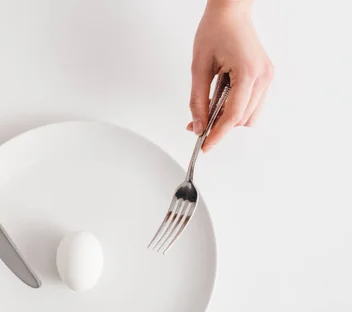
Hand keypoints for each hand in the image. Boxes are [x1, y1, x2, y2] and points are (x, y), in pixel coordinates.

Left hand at [188, 3, 273, 150]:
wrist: (230, 11)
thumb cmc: (215, 30)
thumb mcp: (199, 67)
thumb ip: (197, 100)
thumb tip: (197, 125)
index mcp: (248, 73)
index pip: (233, 115)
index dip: (218, 134)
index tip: (205, 146)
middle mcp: (263, 76)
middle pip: (242, 119)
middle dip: (220, 126)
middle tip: (196, 124)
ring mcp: (267, 76)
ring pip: (249, 115)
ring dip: (228, 118)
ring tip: (209, 107)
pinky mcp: (265, 76)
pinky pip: (253, 104)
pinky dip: (236, 109)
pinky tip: (220, 100)